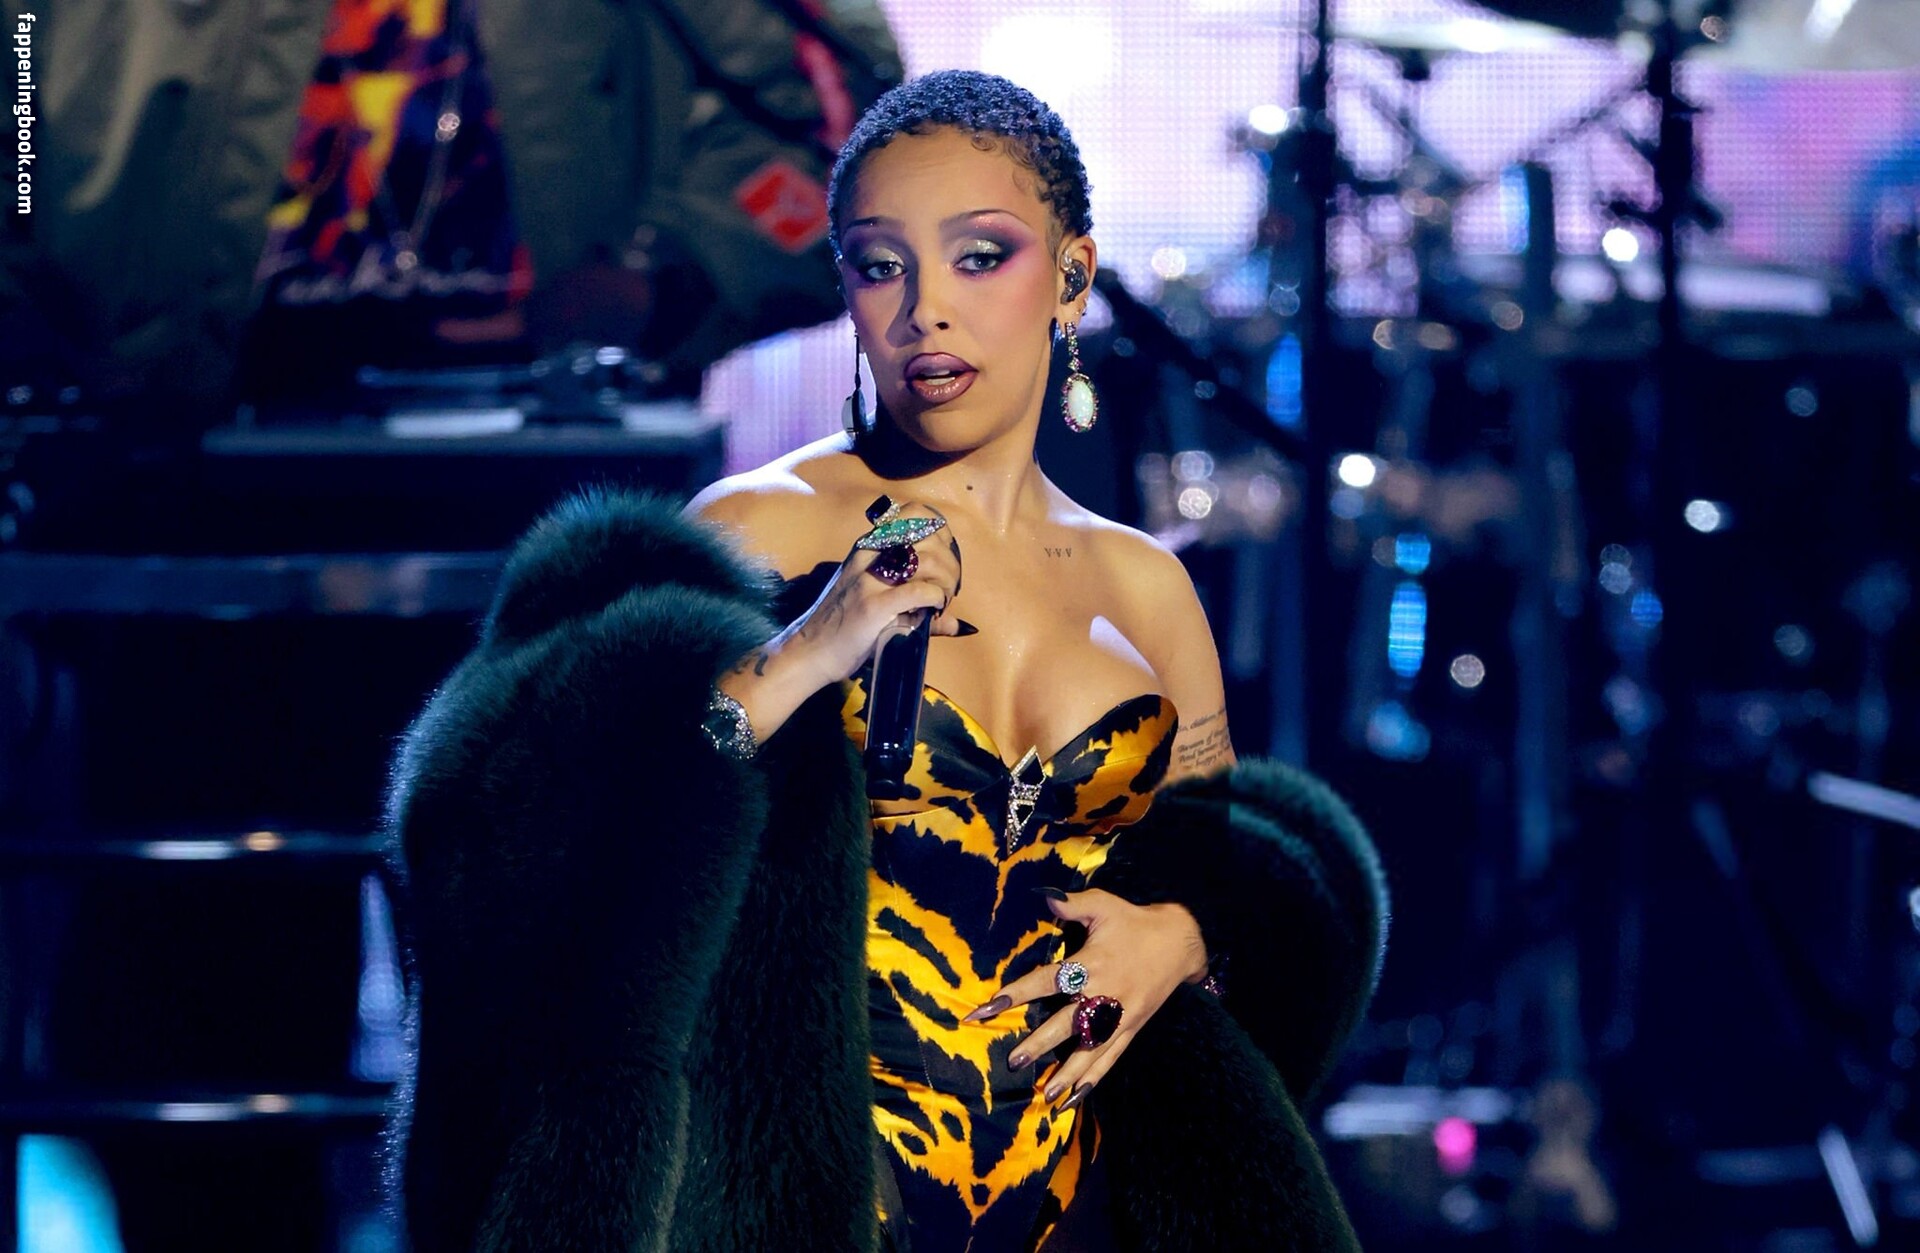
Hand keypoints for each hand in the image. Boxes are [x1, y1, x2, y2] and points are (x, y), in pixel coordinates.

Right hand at [712, 501, 964, 742]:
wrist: (810, 651)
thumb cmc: (843, 627)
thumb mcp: (874, 600)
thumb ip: (915, 604)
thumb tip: (957, 624)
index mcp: (868, 548)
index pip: (912, 515)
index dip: (938, 533)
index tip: (945, 558)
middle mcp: (869, 556)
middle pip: (926, 537)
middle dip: (949, 561)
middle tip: (948, 586)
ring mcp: (870, 580)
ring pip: (926, 561)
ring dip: (945, 580)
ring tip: (942, 599)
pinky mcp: (873, 606)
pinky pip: (917, 592)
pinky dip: (935, 597)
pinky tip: (935, 607)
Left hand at [966, 889, 1208, 1111]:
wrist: (1180, 942)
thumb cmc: (1135, 922)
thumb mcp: (1105, 905)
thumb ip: (1073, 903)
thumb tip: (1043, 895)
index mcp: (1092, 964)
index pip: (1047, 981)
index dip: (1016, 993)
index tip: (987, 1007)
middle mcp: (1104, 994)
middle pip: (1068, 1023)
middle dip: (1041, 1043)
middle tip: (1014, 1061)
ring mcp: (1119, 1016)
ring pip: (1091, 1049)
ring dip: (1068, 1072)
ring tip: (1046, 1094)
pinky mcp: (1131, 1028)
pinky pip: (1111, 1057)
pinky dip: (1094, 1078)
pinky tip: (1075, 1097)